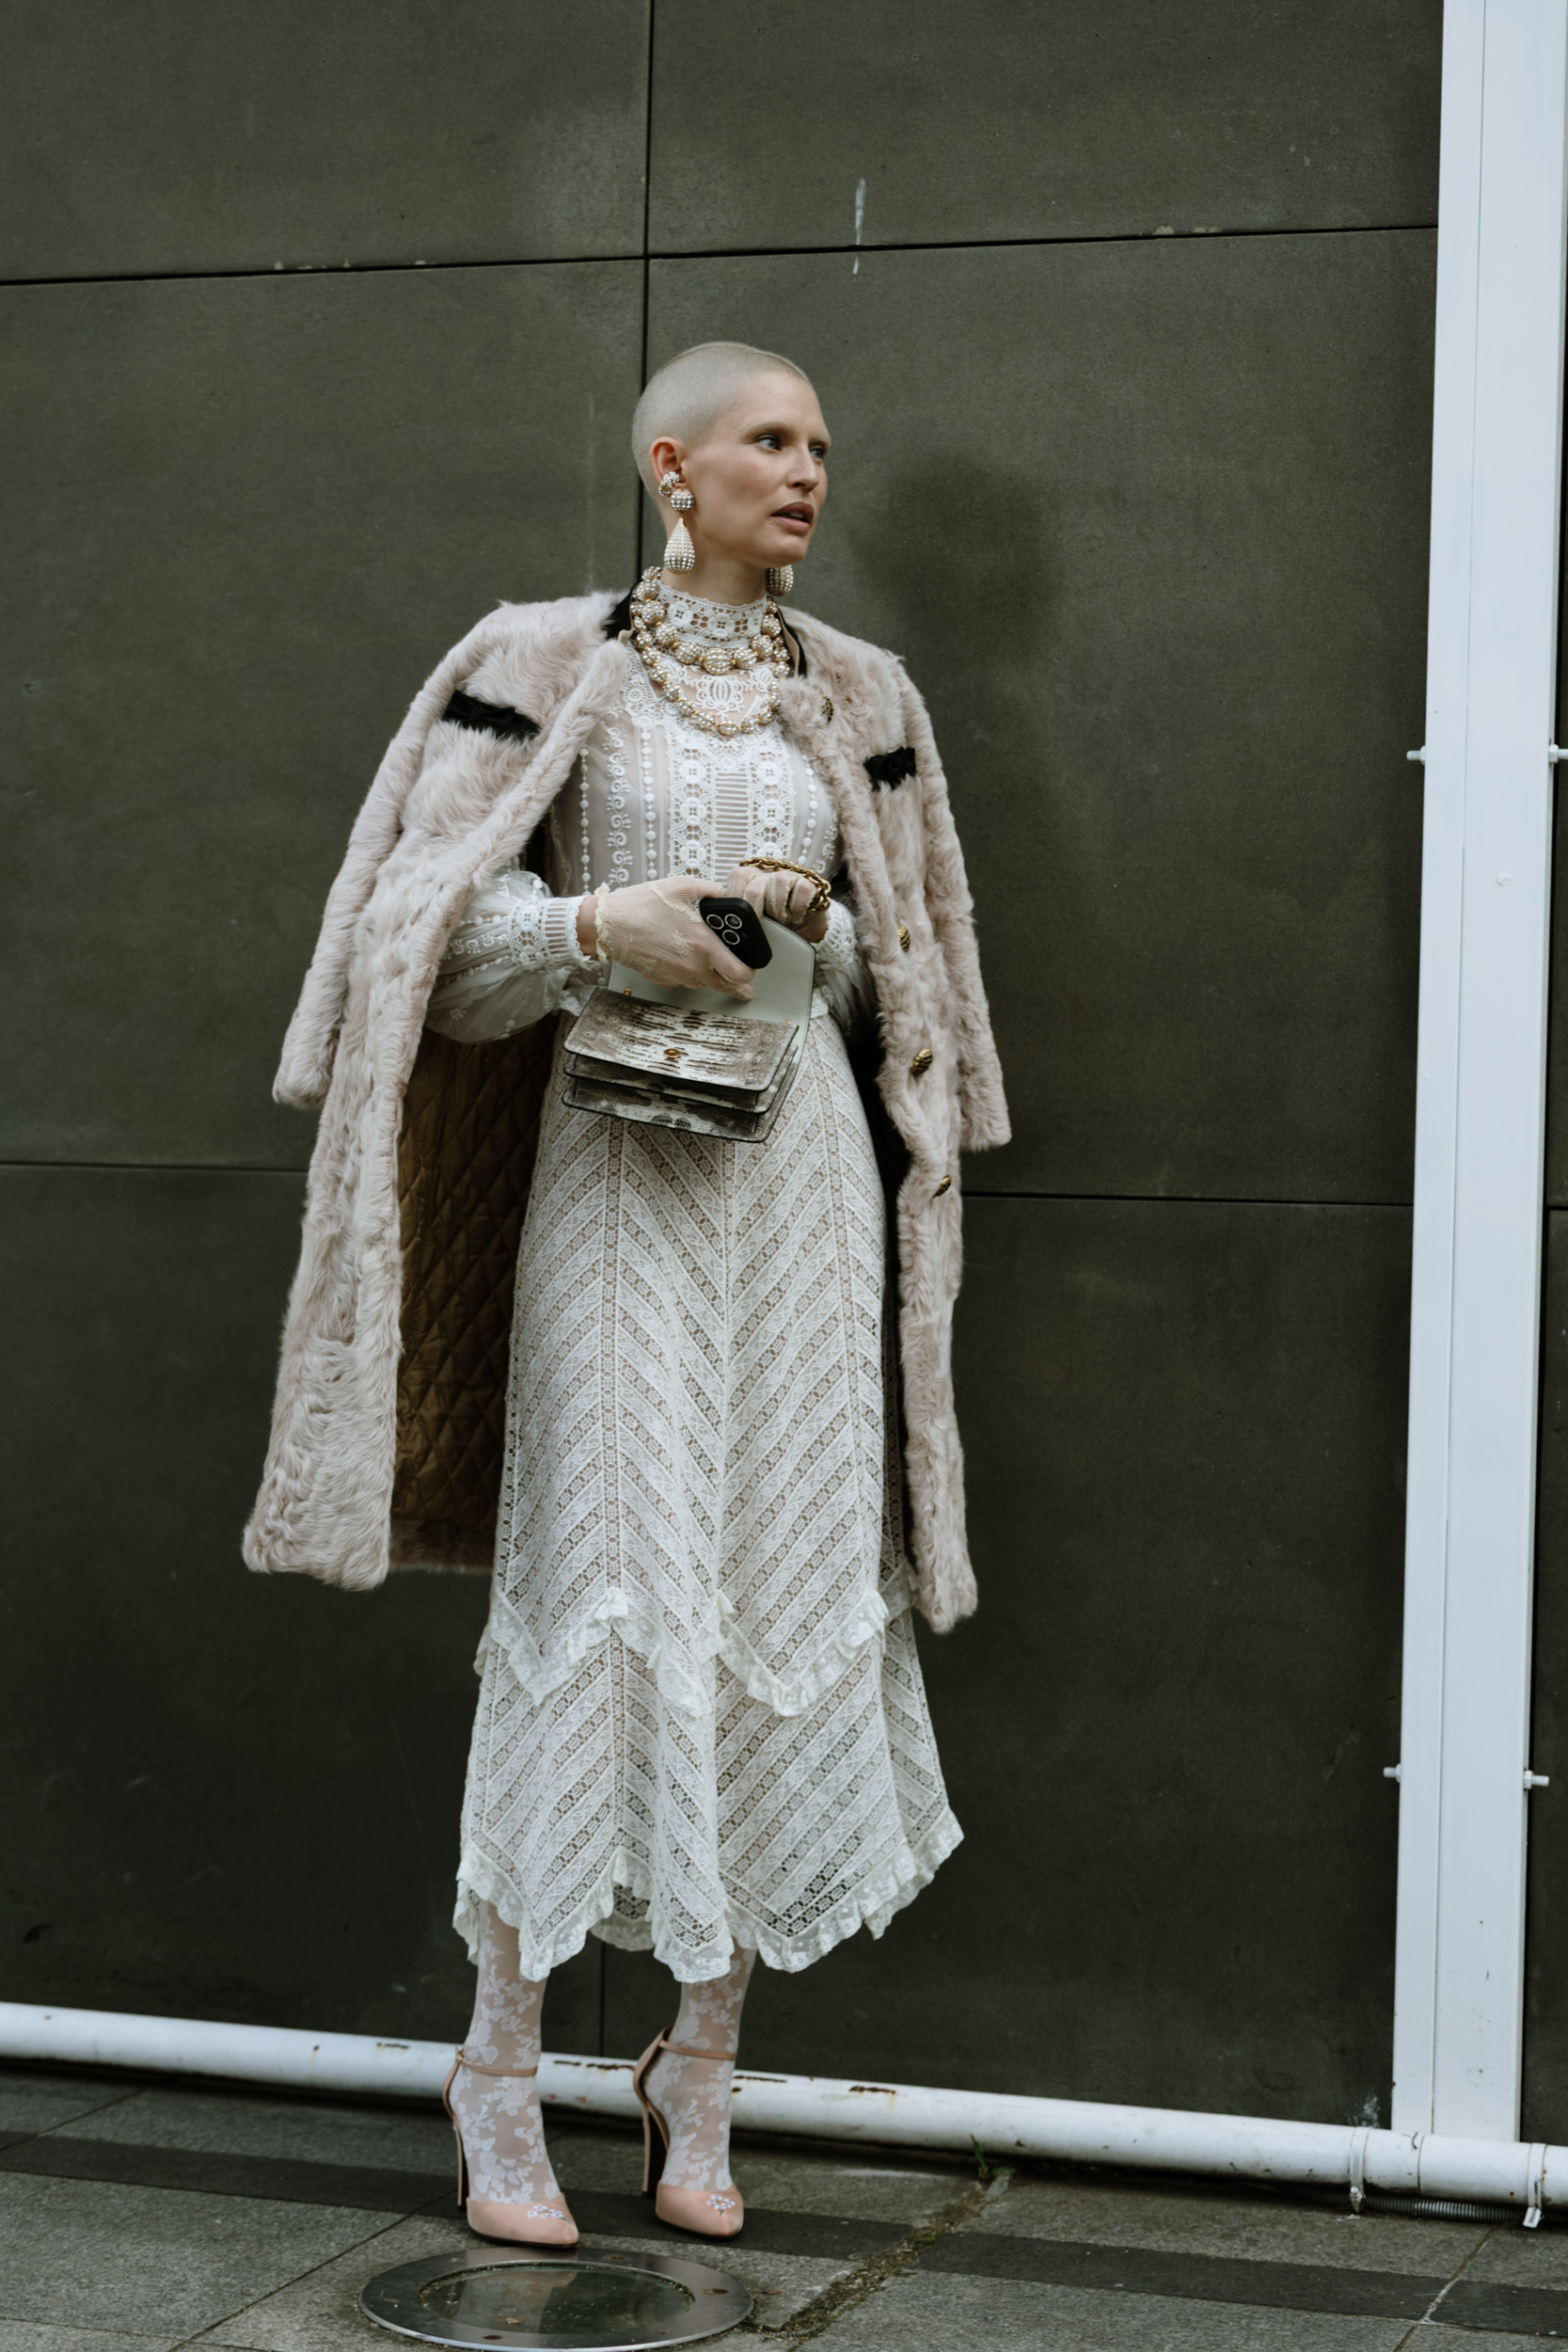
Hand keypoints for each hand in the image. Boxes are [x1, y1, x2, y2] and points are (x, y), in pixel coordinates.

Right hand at [596, 875, 753, 997]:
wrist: (610, 925)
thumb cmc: (643, 905)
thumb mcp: (682, 886)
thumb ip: (710, 890)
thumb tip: (722, 894)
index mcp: (703, 945)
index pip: (738, 973)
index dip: (749, 972)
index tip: (751, 966)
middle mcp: (693, 966)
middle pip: (726, 987)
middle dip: (737, 983)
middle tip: (742, 978)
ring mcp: (677, 976)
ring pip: (705, 984)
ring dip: (713, 977)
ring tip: (713, 963)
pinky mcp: (663, 979)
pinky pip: (684, 981)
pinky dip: (691, 974)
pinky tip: (686, 958)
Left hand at [722, 863, 829, 944]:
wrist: (801, 931)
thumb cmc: (772, 926)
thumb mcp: (751, 921)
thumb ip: (737, 916)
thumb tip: (721, 925)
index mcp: (749, 879)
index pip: (738, 877)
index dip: (737, 898)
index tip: (740, 919)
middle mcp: (767, 874)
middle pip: (756, 886)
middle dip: (757, 911)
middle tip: (761, 925)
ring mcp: (788, 876)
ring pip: (779, 881)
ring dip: (778, 909)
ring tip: (781, 920)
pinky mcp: (808, 883)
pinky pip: (802, 889)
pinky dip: (798, 908)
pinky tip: (796, 916)